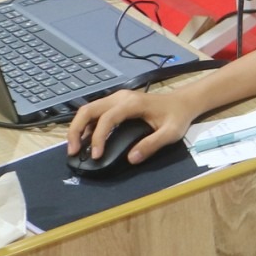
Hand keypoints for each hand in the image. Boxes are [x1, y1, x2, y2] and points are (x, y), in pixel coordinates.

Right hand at [67, 84, 198, 162]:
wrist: (182, 102)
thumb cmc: (177, 116)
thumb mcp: (170, 133)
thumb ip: (152, 145)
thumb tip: (131, 158)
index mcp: (132, 103)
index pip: (107, 118)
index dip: (99, 137)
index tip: (96, 156)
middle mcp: (121, 97)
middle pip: (89, 109)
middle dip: (76, 129)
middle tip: (73, 151)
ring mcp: (117, 98)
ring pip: (89, 109)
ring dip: (79, 127)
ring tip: (75, 148)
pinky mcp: (117, 102)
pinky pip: (96, 111)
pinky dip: (86, 125)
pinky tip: (87, 141)